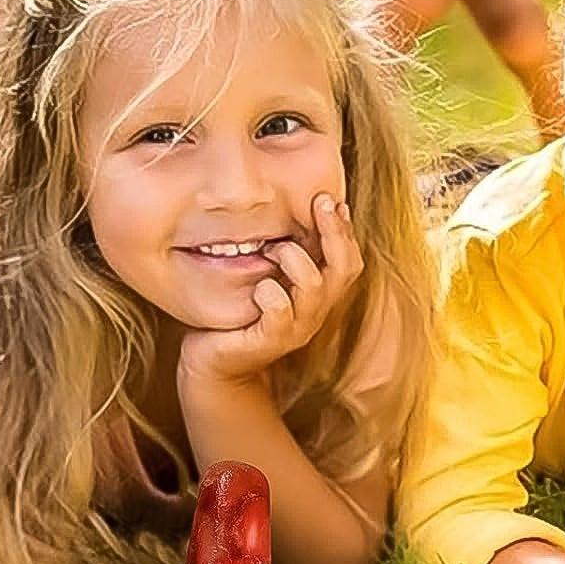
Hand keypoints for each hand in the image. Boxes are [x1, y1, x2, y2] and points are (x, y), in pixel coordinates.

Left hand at [178, 193, 361, 389]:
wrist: (215, 363)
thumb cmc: (239, 314)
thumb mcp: (266, 277)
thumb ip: (282, 253)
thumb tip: (291, 210)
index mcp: (318, 296)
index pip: (349, 260)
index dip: (345, 230)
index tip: (330, 199)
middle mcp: (314, 312)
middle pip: (344, 269)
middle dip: (334, 232)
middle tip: (319, 203)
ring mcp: (295, 329)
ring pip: (314, 286)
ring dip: (294, 259)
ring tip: (273, 249)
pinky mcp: (270, 342)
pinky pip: (280, 311)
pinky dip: (270, 294)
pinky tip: (258, 288)